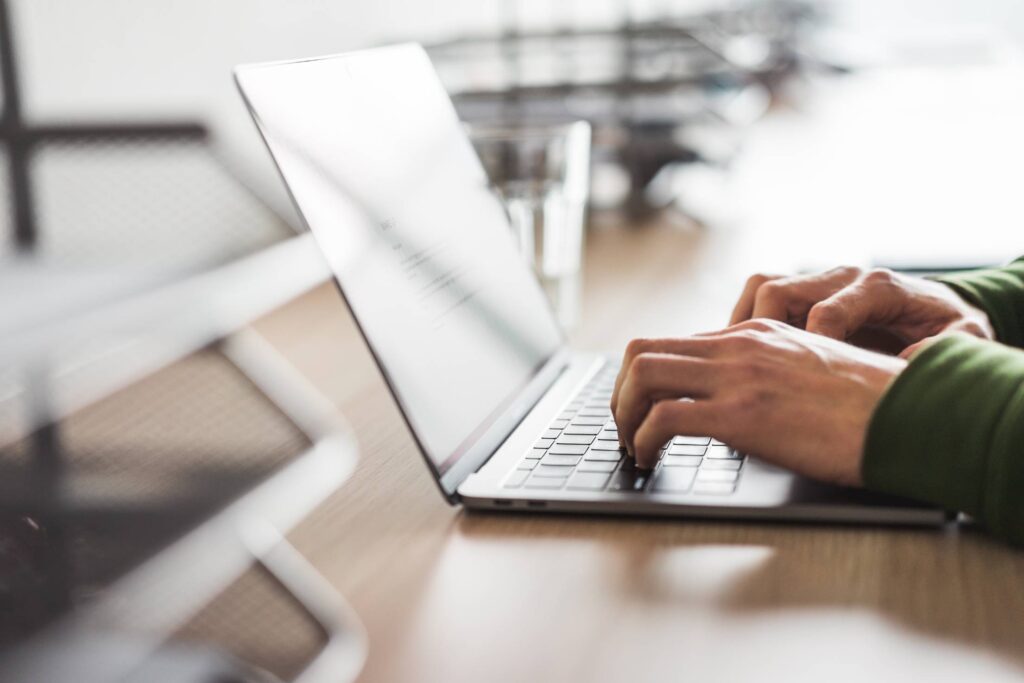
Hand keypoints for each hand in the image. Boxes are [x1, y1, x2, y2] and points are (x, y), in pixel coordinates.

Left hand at [609, 319, 906, 483]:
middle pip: (642, 350)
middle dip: (619, 392)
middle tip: (623, 428)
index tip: (640, 409)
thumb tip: (736, 402)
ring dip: (622, 413)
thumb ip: (768, 373)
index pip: (674, 343)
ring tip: (631, 445)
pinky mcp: (741, 413)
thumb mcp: (810, 370)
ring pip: (642, 374)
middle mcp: (739, 346)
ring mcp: (738, 375)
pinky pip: (663, 417)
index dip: (645, 379)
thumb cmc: (869, 405)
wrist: (910, 416)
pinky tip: (649, 458)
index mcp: (755, 333)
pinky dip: (642, 439)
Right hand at [729, 266, 993, 356]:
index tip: (809, 382)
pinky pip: (760, 293)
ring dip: (745, 322)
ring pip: (762, 286)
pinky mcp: (804, 289)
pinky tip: (748, 353)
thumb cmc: (945, 327)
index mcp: (878, 287)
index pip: (825, 314)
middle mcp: (842, 277)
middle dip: (762, 332)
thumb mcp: (964, 337)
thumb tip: (910, 359)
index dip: (810, 350)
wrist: (938, 308)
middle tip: (758, 373)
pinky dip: (746, 320)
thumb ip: (946, 345)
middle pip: (778, 291)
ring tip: (740, 360)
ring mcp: (819, 280)